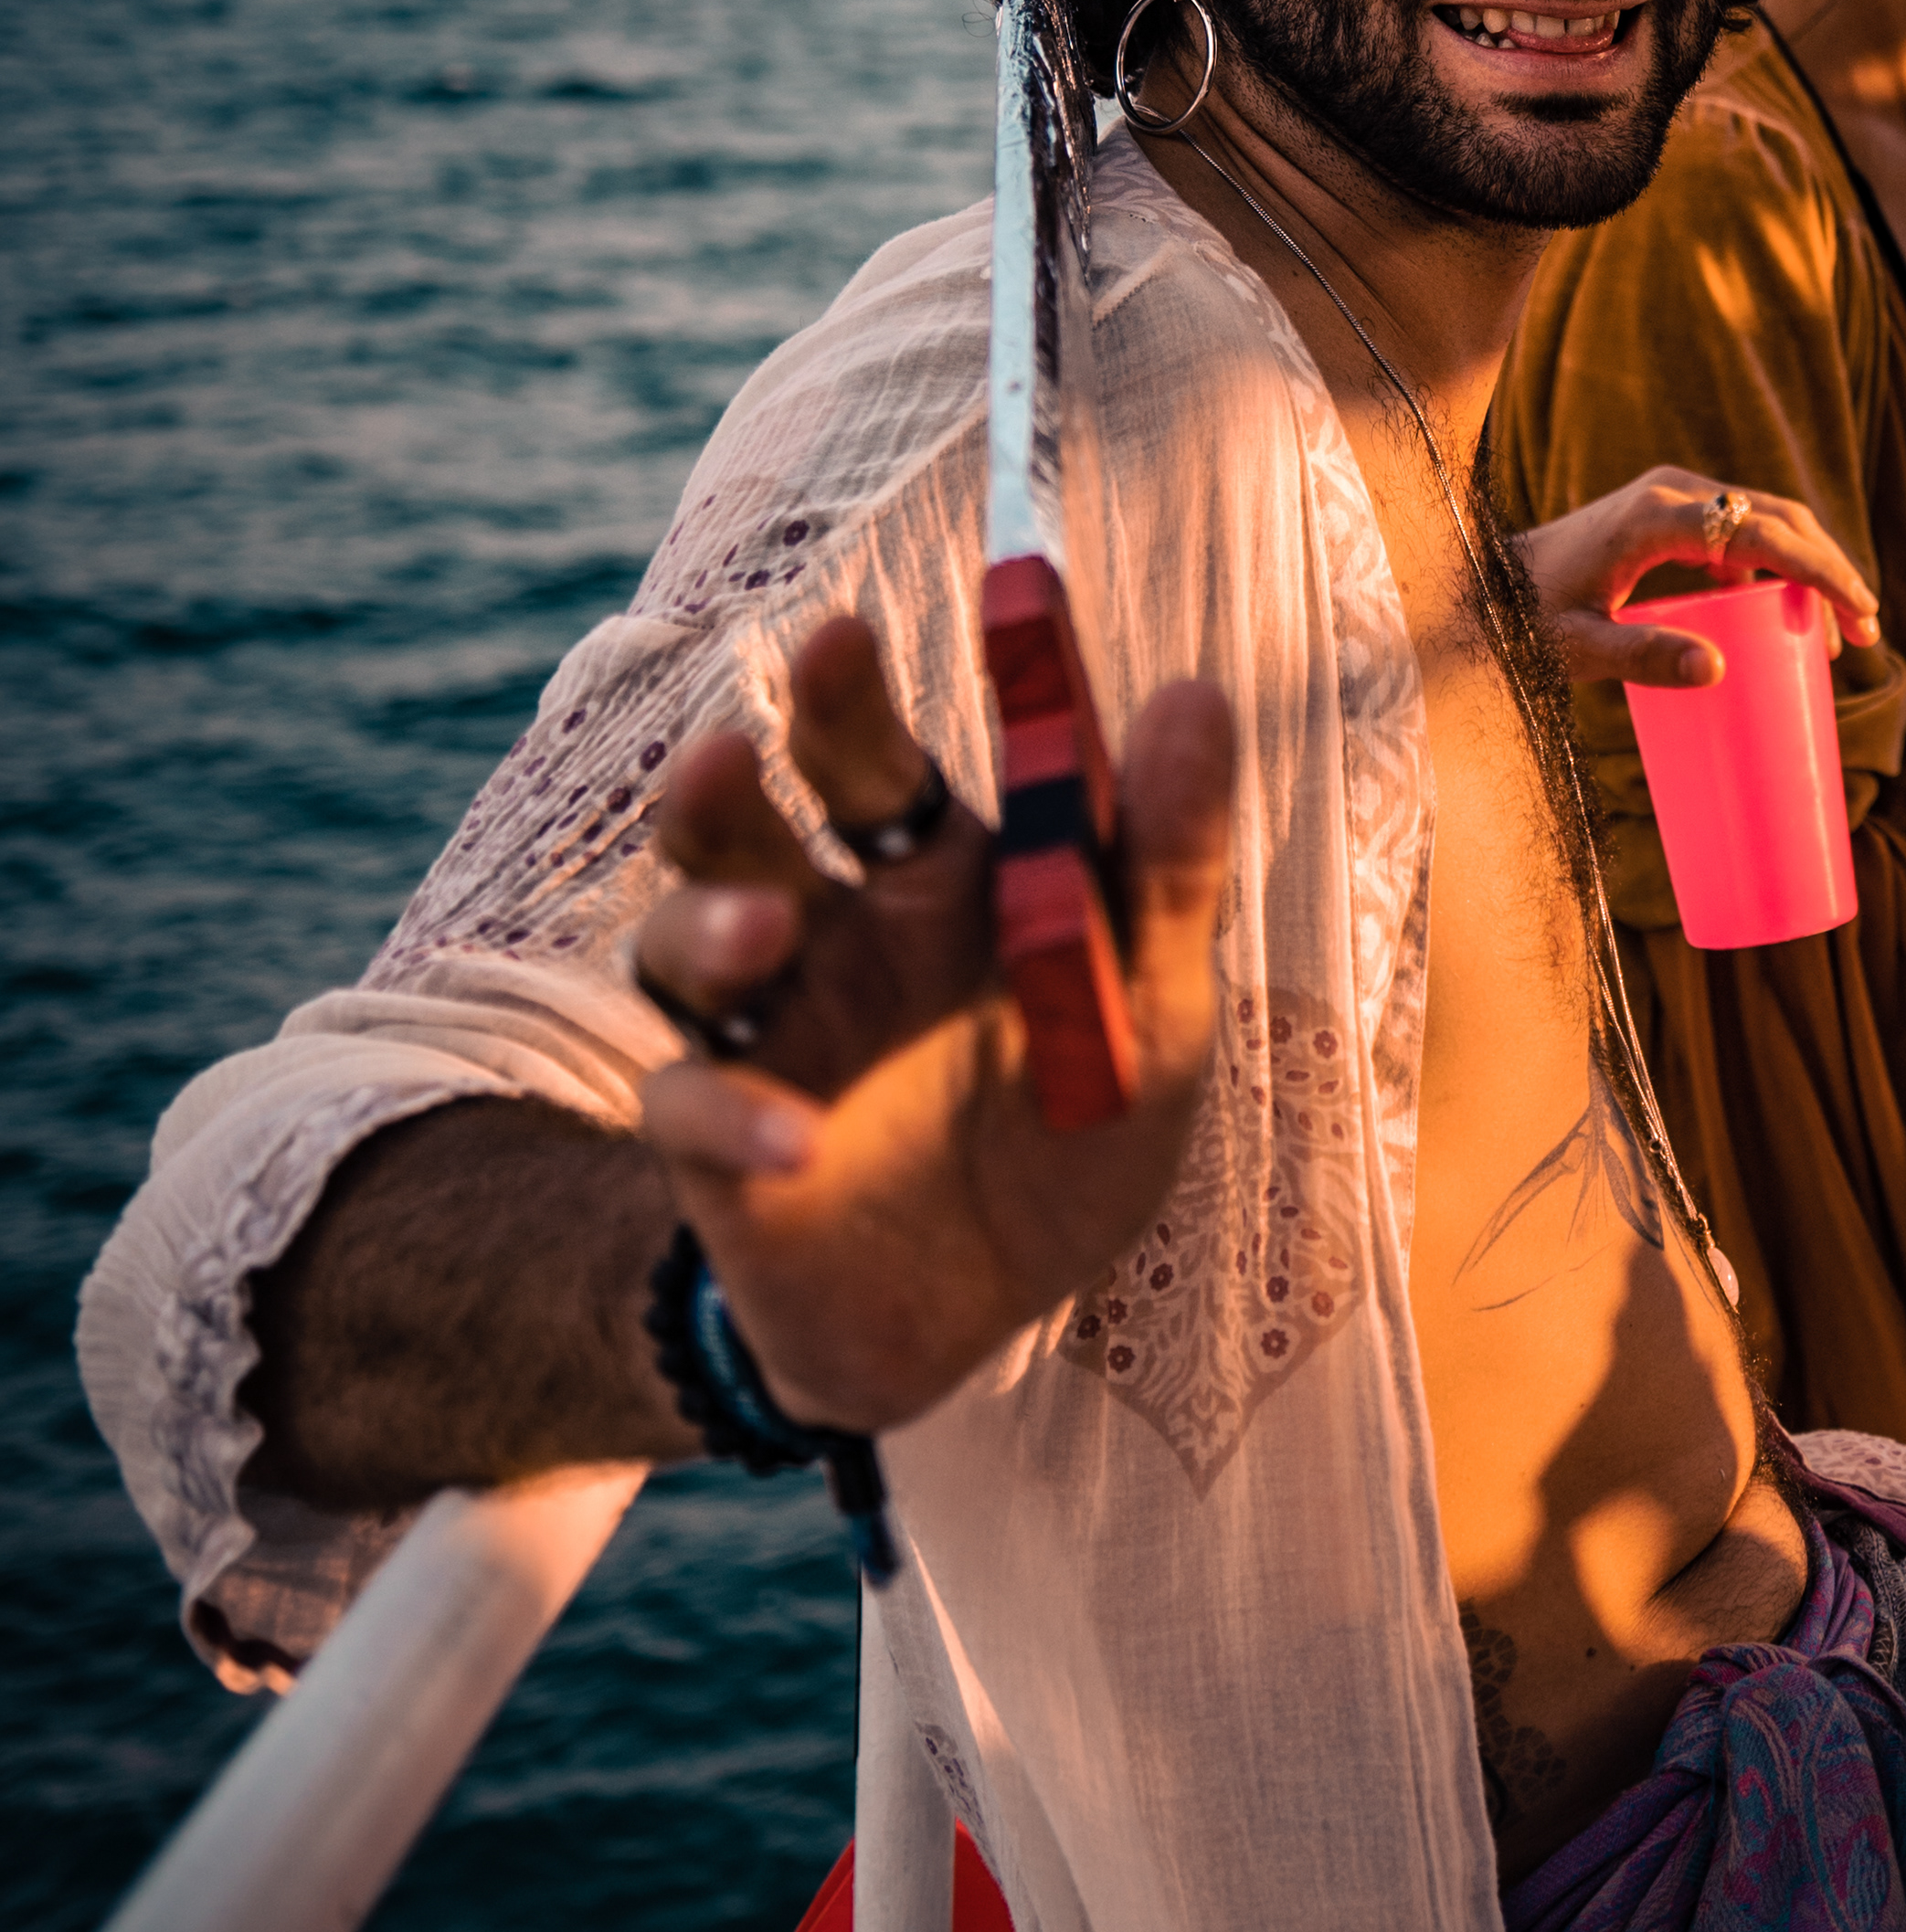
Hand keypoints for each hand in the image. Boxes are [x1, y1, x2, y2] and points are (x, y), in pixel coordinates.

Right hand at [632, 613, 1233, 1436]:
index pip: (879, 753)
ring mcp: (760, 1028)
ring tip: (765, 925)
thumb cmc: (1077, 1123)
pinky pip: (691, 1107)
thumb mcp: (1152, 1000)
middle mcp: (825, 926)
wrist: (999, 1307)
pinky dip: (732, 1115)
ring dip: (710, 918)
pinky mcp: (722, 1142)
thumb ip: (1164, 863)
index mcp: (930, 871)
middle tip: (756, 729)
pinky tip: (795, 1136)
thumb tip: (1197, 693)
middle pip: (753, 814)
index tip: (853, 624)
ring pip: (681, 939)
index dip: (857, 688)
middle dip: (745, 763)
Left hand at [1515, 469, 1880, 692]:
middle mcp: (1672, 492)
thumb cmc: (1525, 616)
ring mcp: (1674, 496)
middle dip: (1830, 570)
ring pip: (1767, 520)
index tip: (1860, 611)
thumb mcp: (1578, 645)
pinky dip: (1778, 565)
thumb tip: (1718, 673)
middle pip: (1779, 517)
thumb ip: (1642, 658)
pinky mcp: (1671, 512)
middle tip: (1866, 631)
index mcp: (1655, 517)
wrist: (1486, 581)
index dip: (1819, 568)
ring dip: (1810, 566)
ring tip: (1840, 634)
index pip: (1760, 532)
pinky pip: (1741, 530)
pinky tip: (1791, 612)